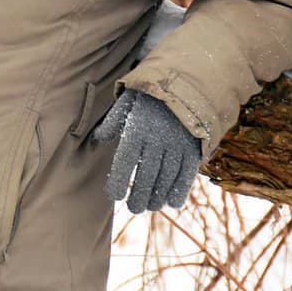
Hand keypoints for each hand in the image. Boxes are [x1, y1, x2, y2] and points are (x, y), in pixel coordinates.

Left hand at [91, 89, 201, 212]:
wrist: (186, 82)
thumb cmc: (150, 95)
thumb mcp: (127, 100)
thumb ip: (113, 121)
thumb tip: (97, 138)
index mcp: (138, 128)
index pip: (125, 160)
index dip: (119, 180)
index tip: (114, 196)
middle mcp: (158, 139)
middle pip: (146, 174)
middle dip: (139, 195)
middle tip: (133, 208)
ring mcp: (177, 144)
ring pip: (166, 177)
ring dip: (158, 196)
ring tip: (150, 206)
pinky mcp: (193, 147)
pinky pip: (187, 173)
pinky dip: (180, 190)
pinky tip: (171, 202)